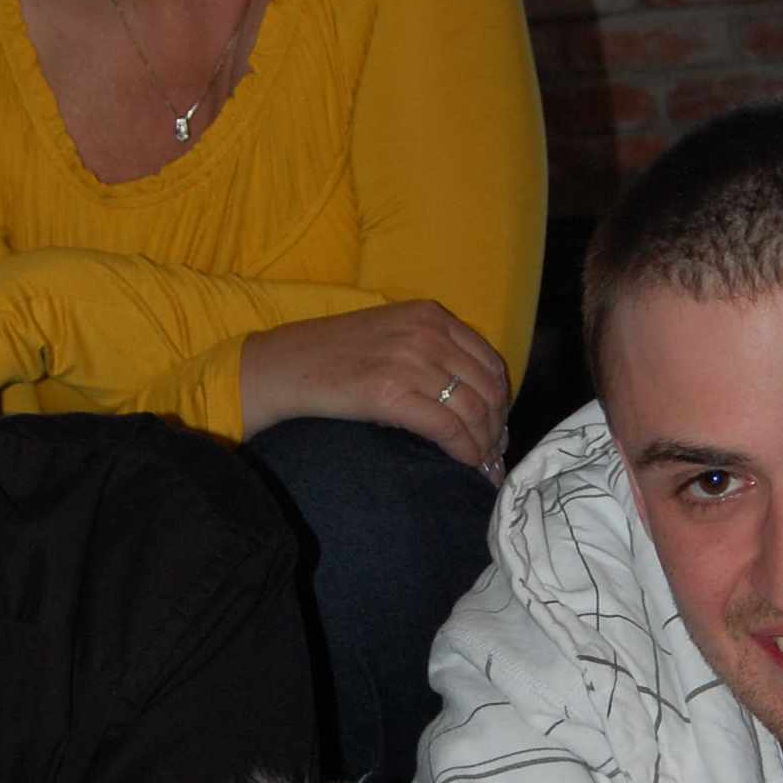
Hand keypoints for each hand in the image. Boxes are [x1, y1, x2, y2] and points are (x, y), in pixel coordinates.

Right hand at [239, 303, 508, 474]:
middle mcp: (425, 332)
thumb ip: (430, 351)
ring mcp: (408, 360)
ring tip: (482, 467)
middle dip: (496, 428)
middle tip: (493, 456)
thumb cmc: (331, 357)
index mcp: (429, 314)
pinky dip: (464, 452)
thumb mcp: (390, 335)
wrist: (281, 367)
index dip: (501, 400)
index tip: (496, 427)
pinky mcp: (389, 393)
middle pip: (487, 388)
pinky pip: (448, 429)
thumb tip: (471, 398)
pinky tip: (464, 465)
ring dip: (484, 446)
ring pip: (473, 411)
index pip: (489, 362)